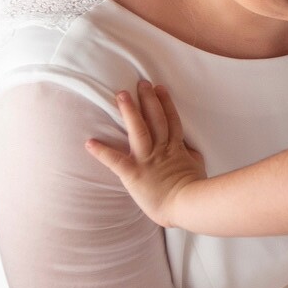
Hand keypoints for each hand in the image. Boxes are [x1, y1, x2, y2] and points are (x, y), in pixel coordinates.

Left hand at [85, 81, 205, 226]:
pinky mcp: (134, 174)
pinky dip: (102, 152)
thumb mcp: (197, 168)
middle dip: (148, 100)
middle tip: (141, 83)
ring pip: (139, 130)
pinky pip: (115, 161)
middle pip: (155, 119)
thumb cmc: (195, 191)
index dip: (165, 103)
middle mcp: (161, 150)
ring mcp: (147, 160)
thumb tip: (190, 148)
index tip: (160, 88)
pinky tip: (90, 143)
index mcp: (176, 149)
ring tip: (121, 95)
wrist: (189, 204)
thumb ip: (191, 155)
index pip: (170, 121)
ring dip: (129, 112)